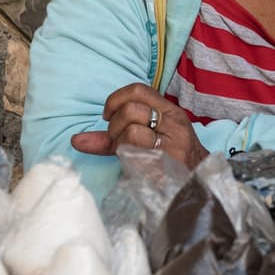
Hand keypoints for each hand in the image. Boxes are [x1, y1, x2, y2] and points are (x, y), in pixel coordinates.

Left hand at [70, 84, 209, 168]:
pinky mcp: (167, 163)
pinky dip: (126, 157)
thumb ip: (113, 137)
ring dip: (119, 142)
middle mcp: (174, 124)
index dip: (116, 99)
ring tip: (125, 151)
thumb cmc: (170, 159)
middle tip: (117, 139)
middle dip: (114, 125)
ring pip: (131, 131)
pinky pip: (136, 154)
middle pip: (131, 110)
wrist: (198, 183)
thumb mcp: (148, 139)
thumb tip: (76, 140)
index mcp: (171, 111)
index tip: (108, 116)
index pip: (139, 90)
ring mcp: (172, 144)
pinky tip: (132, 163)